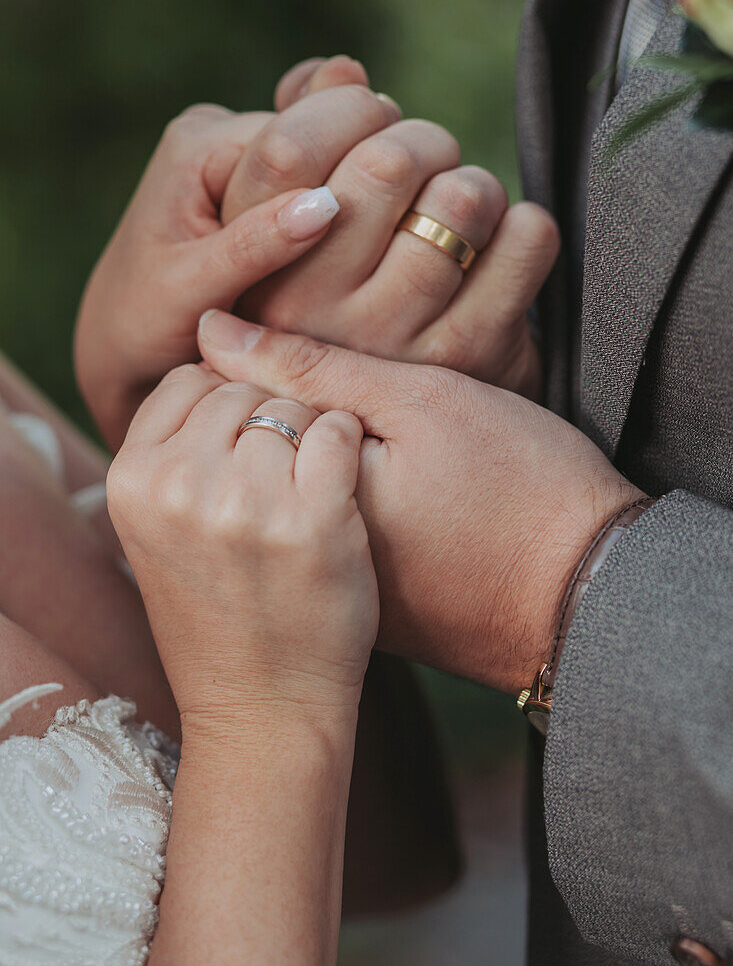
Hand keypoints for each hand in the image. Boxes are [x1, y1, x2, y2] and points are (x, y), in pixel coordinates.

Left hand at [74, 98, 383, 449]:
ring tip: (395, 233)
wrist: (124, 338)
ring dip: (372, 173)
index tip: (402, 213)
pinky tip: (381, 224)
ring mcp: (246, 148)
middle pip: (329, 114)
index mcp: (199, 147)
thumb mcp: (194, 293)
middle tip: (403, 227)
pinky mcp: (266, 175)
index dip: (360, 157)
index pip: (299, 129)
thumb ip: (254, 246)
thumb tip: (327, 206)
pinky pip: (333, 162)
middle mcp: (222, 132)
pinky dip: (362, 187)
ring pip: (341, 134)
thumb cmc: (145, 324)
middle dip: (372, 158)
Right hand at [106, 363, 378, 727]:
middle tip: (278, 480)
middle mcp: (180, 483)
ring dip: (311, 435)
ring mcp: (247, 502)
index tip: (243, 451)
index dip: (226, 404)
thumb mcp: (159, 528)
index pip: (188, 380)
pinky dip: (349, 448)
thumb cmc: (218, 613)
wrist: (262, 707)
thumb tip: (213, 341)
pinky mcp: (314, 520)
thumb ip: (173, 447)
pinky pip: (339, 431)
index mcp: (131, 479)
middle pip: (242, 388)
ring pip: (293, 406)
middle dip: (269, 419)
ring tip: (307, 490)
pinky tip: (342, 488)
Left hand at [197, 311, 641, 694]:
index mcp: (296, 505)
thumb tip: (213, 327)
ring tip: (397, 459)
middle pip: (250, 462)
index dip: (284, 375)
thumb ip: (312, 365)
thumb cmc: (520, 488)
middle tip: (381, 424)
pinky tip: (403, 498)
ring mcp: (324, 591)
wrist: (589, 597)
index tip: (344, 376)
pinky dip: (342, 508)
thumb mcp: (422, 402)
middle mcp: (293, 560)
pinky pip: (320, 539)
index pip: (237, 415)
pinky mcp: (359, 608)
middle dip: (293, 424)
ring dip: (314, 465)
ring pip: (281, 500)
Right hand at [222, 56, 559, 397]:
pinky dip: (525, 228)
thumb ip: (299, 141)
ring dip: (475, 188)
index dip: (347, 109)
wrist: (406, 427)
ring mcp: (394, 339)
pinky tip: (498, 253)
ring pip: (463, 196)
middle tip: (427, 167)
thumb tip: (338, 71)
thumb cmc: (342, 301)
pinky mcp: (471, 354)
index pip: (286, 145)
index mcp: (257, 272)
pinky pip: (525, 237)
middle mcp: (312, 313)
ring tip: (460, 217)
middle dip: (423, 142)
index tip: (369, 124)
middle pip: (387, 161)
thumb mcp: (291, 236)